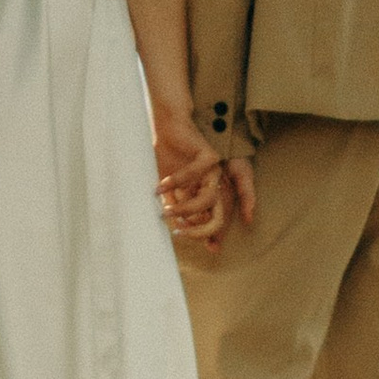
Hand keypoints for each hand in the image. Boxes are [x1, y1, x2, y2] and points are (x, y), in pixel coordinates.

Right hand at [151, 104, 229, 251]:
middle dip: (202, 230)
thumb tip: (175, 228)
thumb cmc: (168, 158)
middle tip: (180, 233)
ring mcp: (214, 171)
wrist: (168, 128)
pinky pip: (193, 175)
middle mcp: (215, 185)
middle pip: (219, 217)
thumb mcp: (169, 191)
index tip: (208, 251)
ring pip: (208, 199)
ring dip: (186, 208)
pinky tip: (159, 187)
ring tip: (167, 211)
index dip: (210, 237)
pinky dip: (175, 183)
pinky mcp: (208, 156)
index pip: (214, 222)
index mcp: (207, 194)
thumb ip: (175, 207)